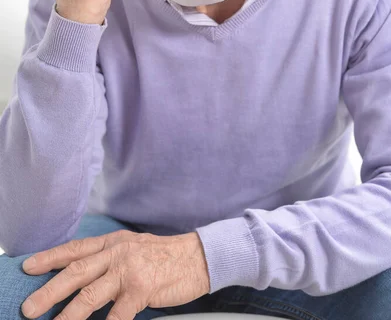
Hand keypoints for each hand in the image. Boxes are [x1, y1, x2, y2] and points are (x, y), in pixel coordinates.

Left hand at [21, 229, 209, 319]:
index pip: (76, 249)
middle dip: (50, 290)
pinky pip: (118, 315)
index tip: (28, 267)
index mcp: (113, 242)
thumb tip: (83, 274)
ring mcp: (129, 270)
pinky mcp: (142, 289)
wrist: (197, 256)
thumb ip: (109, 257)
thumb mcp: (133, 246)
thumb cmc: (163, 255)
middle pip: (77, 271)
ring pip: (91, 294)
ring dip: (68, 314)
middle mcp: (117, 253)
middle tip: (29, 307)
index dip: (50, 258)